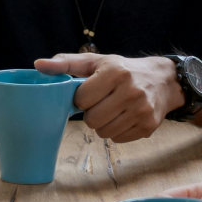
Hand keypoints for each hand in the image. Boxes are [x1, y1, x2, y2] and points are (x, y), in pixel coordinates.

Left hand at [35, 53, 180, 142]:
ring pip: (104, 133)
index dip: (82, 98)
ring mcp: (142, 111)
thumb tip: (38, 65)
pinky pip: (118, 139)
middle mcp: (131, 91)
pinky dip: (117, 131)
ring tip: (112, 110)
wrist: (163, 80)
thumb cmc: (123, 70)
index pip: (82, 99)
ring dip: (103, 124)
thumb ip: (66, 63)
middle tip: (101, 103)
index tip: (91, 92)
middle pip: (92, 120)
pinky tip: (124, 117)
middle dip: (92, 113)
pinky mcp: (148, 126)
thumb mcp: (96, 61)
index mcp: (115, 72)